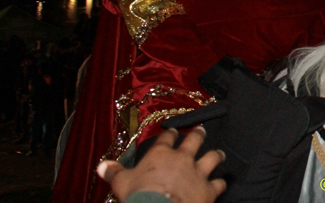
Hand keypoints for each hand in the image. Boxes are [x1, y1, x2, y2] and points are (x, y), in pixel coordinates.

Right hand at [97, 127, 226, 202]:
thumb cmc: (139, 196)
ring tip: (219, 154)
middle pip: (194, 140)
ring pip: (212, 158)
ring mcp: (198, 172)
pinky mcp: (208, 189)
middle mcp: (182, 159)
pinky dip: (221, 183)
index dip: (170, 134)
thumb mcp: (121, 183)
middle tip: (201, 130)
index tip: (172, 131)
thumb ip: (113, 172)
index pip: (166, 138)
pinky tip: (222, 182)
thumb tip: (101, 166)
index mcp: (161, 154)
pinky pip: (218, 183)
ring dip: (216, 155)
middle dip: (198, 134)